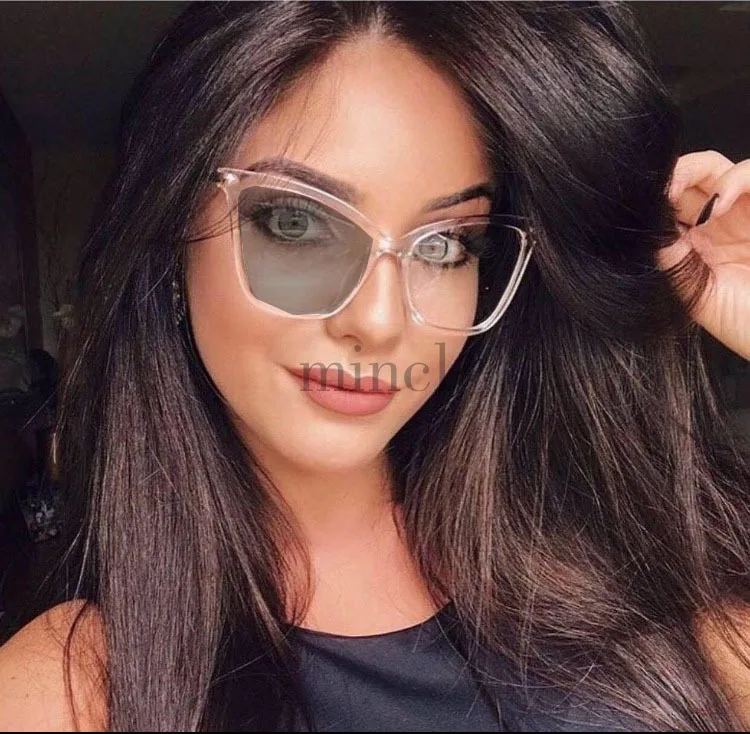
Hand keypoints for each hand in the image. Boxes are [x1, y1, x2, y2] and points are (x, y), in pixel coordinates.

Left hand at [660, 151, 749, 359]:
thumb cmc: (743, 323)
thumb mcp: (695, 293)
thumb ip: (669, 260)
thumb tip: (641, 230)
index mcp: (692, 244)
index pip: (667, 205)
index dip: (654, 197)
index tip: (639, 204)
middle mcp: (715, 224)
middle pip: (687, 178)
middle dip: (670, 178)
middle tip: (658, 193)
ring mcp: (743, 214)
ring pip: (714, 167)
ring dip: (693, 173)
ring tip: (689, 208)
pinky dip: (732, 180)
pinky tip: (718, 206)